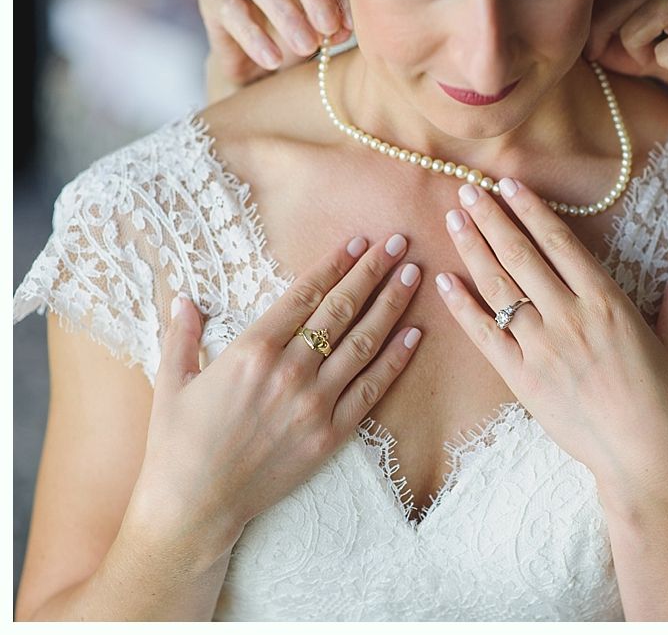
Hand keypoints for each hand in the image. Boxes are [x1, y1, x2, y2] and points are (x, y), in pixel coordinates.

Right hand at [130, 233, 421, 554]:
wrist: (195, 506)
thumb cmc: (177, 443)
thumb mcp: (171, 381)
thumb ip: (182, 334)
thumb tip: (184, 298)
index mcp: (251, 351)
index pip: (304, 295)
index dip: (334, 263)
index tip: (358, 241)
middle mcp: (289, 371)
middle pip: (341, 310)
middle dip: (372, 272)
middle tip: (398, 243)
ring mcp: (315, 403)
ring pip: (363, 344)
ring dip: (392, 306)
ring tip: (413, 276)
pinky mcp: (331, 434)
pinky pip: (372, 390)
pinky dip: (396, 360)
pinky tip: (415, 335)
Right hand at [197, 0, 351, 87]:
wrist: (254, 71)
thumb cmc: (294, 44)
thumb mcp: (319, 35)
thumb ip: (333, 26)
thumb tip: (343, 29)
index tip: (350, 25)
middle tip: (329, 27)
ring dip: (285, 14)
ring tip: (306, 47)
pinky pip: (232, 11)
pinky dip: (255, 37)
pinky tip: (273, 60)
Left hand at [436, 177, 667, 498]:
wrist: (644, 459)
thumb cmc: (666, 404)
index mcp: (607, 302)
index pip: (560, 243)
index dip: (531, 210)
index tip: (509, 185)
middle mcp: (570, 317)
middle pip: (521, 255)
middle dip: (491, 218)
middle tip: (467, 190)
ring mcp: (542, 347)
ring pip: (498, 287)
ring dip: (473, 249)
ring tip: (454, 218)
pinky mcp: (521, 378)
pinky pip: (484, 335)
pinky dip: (462, 306)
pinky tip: (444, 280)